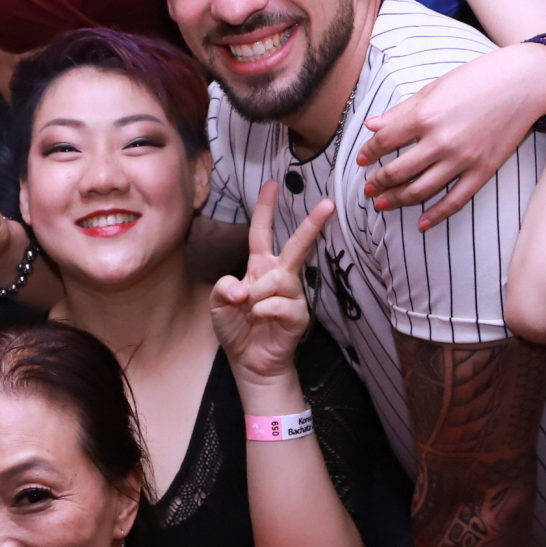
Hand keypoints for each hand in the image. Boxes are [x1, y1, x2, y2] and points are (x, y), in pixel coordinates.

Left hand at [210, 184, 334, 384]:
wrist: (251, 362)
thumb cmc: (237, 329)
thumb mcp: (217, 306)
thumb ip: (223, 290)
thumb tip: (243, 288)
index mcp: (259, 267)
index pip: (262, 233)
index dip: (266, 209)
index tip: (272, 184)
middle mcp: (279, 276)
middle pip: (297, 245)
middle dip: (312, 224)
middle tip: (328, 203)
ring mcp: (292, 295)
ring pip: (278, 279)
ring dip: (258, 294)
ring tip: (250, 311)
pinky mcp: (299, 314)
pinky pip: (279, 303)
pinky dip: (263, 311)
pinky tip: (260, 320)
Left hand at [357, 43, 545, 227]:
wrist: (524, 83)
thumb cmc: (478, 79)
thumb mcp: (435, 88)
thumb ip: (401, 110)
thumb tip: (371, 125)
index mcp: (425, 115)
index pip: (385, 141)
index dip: (368, 152)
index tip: (362, 159)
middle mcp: (440, 141)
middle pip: (398, 171)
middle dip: (378, 182)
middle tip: (368, 188)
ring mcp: (462, 159)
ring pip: (420, 190)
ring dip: (397, 200)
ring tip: (383, 204)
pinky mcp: (482, 171)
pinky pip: (454, 200)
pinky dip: (436, 215)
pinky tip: (422, 222)